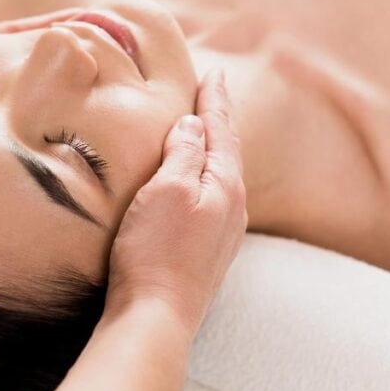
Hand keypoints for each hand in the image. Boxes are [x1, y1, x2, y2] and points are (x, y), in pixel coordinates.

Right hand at [106, 69, 247, 336]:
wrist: (156, 317)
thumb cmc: (156, 252)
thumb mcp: (167, 190)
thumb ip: (183, 152)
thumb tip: (193, 124)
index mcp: (226, 184)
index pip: (221, 128)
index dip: (214, 99)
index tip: (214, 73)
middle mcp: (233, 207)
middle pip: (226, 150)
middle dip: (218, 120)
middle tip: (211, 93)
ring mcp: (222, 233)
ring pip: (220, 175)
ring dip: (211, 148)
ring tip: (203, 130)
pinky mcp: (206, 253)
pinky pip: (210, 198)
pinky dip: (202, 176)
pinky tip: (194, 183)